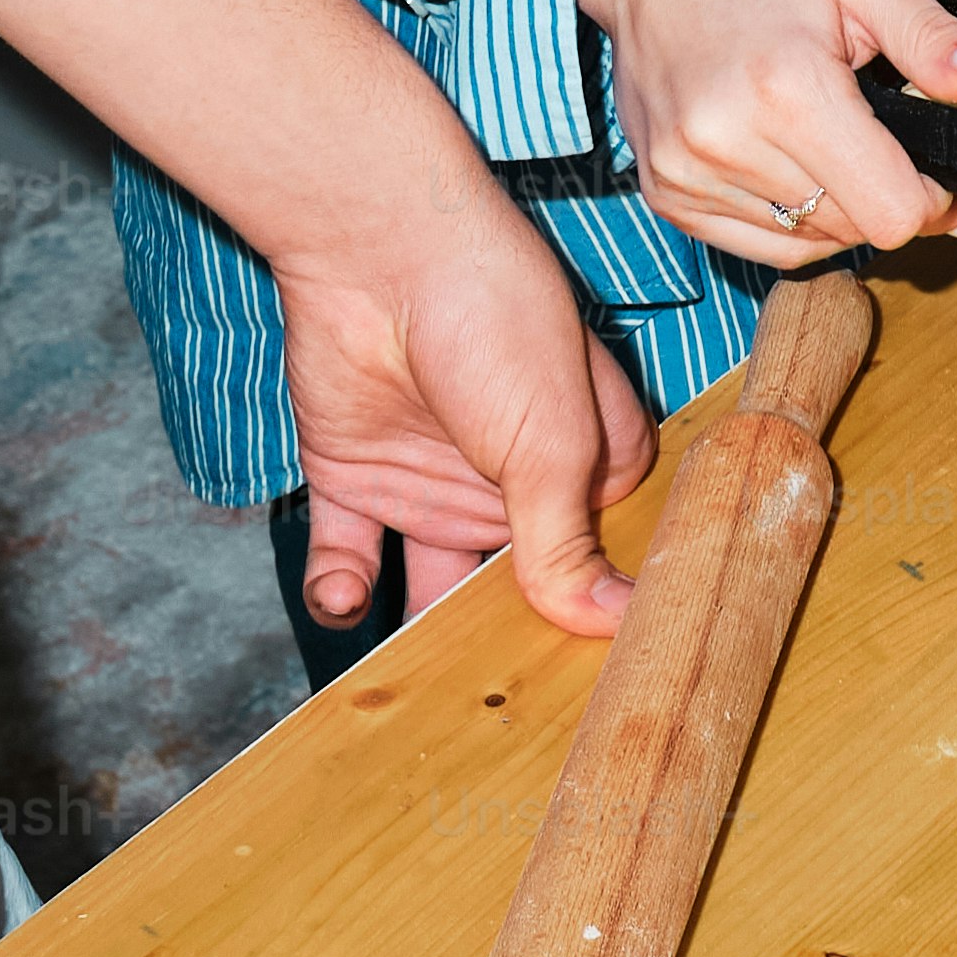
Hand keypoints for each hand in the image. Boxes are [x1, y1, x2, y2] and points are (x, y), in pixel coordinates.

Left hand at [269, 169, 658, 639]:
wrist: (377, 246)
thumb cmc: (494, 320)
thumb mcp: (551, 444)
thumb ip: (566, 544)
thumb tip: (616, 624)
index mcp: (583, 455)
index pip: (601, 550)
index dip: (596, 604)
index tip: (593, 678)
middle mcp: (508, 473)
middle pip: (516, 578)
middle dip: (506, 635)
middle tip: (500, 710)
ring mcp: (430, 476)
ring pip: (431, 581)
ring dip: (422, 631)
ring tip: (421, 685)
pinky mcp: (354, 474)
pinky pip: (347, 555)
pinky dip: (340, 589)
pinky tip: (346, 598)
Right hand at [572, 0, 956, 269]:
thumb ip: (932, 36)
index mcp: (788, 87)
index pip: (891, 211)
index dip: (934, 198)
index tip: (936, 166)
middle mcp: (727, 142)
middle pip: (855, 231)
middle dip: (886, 194)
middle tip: (882, 138)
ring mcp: (687, 174)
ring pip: (809, 245)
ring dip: (837, 208)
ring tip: (826, 136)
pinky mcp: (665, 192)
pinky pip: (759, 245)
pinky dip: (790, 219)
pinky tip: (788, 160)